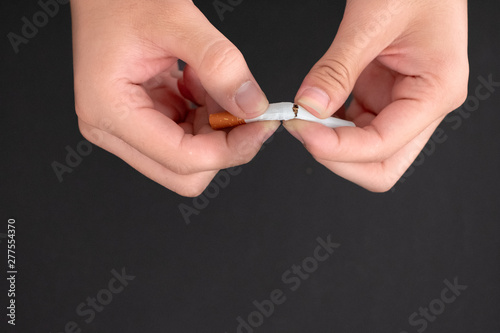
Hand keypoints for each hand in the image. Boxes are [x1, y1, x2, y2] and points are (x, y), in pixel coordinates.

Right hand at [71, 0, 277, 195]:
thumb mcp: (177, 21)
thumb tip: (252, 107)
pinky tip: (198, 82)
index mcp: (110, 111)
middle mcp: (113, 128)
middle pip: (184, 171)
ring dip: (214, 125)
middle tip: (243, 107)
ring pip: (189, 156)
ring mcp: (127, 127)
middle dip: (222, 144)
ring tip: (209, 80)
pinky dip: (205, 114)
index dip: (229, 149)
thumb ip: (220, 65)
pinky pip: (186, 134)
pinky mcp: (143, 119)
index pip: (181, 159)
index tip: (261, 126)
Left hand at [284, 0, 468, 190]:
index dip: (338, 148)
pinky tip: (313, 107)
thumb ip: (337, 69)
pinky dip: (330, 124)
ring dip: (331, 141)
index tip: (300, 128)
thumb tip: (309, 106)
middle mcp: (423, 104)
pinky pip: (354, 126)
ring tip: (303, 115)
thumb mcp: (372, 21)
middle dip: (338, 156)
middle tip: (303, 130)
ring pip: (365, 150)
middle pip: (381, 164)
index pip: (383, 146)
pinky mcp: (381, 93)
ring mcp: (401, 101)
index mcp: (437, 92)